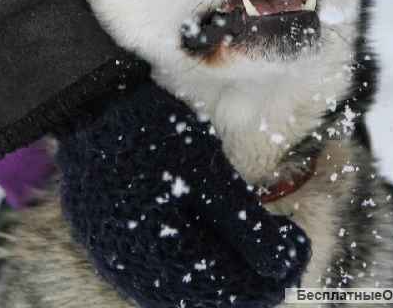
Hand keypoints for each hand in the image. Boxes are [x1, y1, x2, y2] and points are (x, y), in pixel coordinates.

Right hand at [57, 80, 309, 307]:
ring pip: (181, 292)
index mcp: (164, 254)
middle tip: (283, 253)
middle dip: (251, 279)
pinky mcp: (108, 243)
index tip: (300, 250)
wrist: (92, 105)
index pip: (232, 288)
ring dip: (222, 279)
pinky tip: (208, 250)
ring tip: (253, 254)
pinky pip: (155, 276)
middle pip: (207, 297)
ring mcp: (117, 260)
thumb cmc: (153, 131)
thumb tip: (281, 263)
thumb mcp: (207, 170)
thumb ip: (243, 222)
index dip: (273, 273)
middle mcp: (137, 271)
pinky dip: (190, 269)